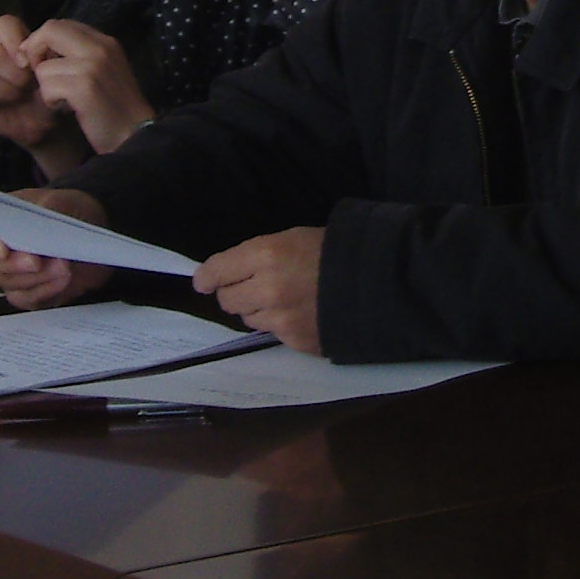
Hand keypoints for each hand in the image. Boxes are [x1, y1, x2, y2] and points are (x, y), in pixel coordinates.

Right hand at [0, 14, 44, 134]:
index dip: (15, 43)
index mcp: (11, 39)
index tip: (30, 64)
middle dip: (16, 76)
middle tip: (27, 85)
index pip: (4, 24)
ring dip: (6, 92)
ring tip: (17, 96)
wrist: (44, 122)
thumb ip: (44, 50)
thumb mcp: (53, 68)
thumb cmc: (48, 92)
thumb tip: (27, 47)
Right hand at [0, 187, 116, 308]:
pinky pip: (28, 299)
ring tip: (63, 266)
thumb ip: (47, 210)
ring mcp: (13, 274)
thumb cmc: (70, 210)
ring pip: (10, 284)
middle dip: (14, 265)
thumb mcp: (62, 202)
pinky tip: (64, 280)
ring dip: (37, 278)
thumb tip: (35, 230)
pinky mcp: (31, 292)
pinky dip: (46, 291)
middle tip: (38, 261)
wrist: (94, 231)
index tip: (2, 250)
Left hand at [24, 18, 156, 153]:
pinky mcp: (84, 88)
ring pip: (43, 66)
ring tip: (63, 99)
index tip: (43, 62)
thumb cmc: (116, 107)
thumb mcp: (104, 70)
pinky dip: (50, 101)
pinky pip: (47, 87)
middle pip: (50, 30)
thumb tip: (44, 47)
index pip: (61, 24)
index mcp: (105, 42)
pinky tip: (65, 108)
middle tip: (43, 76)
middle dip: (34, 52)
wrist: (135, 134)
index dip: (43, 41)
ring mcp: (93, 66)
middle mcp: (100, 47)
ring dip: (46, 86)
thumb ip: (81, 54)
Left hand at [196, 227, 324, 352]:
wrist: (376, 281)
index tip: (203, 282)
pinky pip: (273, 333)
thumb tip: (225, 274)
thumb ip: (258, 256)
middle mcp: (267, 289)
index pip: (216, 271)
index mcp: (266, 255)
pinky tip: (301, 313)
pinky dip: (281, 324)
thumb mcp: (293, 238)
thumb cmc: (334, 250)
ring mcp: (280, 319)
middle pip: (227, 300)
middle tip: (252, 287)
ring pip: (248, 319)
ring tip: (284, 299)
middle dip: (236, 293)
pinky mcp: (294, 340)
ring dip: (258, 310)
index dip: (206, 277)